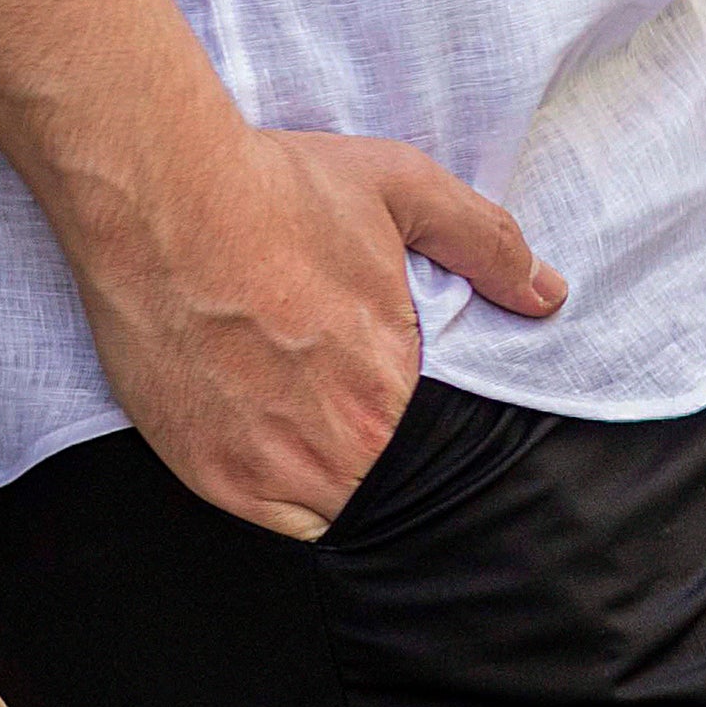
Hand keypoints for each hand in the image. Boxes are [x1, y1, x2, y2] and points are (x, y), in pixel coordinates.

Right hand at [66, 121, 567, 540]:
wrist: (157, 194)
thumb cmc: (277, 189)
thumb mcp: (402, 189)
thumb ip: (485, 242)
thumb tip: (548, 293)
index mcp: (389, 393)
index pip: (439, 452)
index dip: (430, 427)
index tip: (409, 392)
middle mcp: (332, 451)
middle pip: (385, 486)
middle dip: (382, 450)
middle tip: (356, 397)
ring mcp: (262, 471)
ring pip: (328, 510)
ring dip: (332, 476)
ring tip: (315, 414)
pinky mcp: (204, 473)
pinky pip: (266, 517)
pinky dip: (278, 486)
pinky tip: (271, 428)